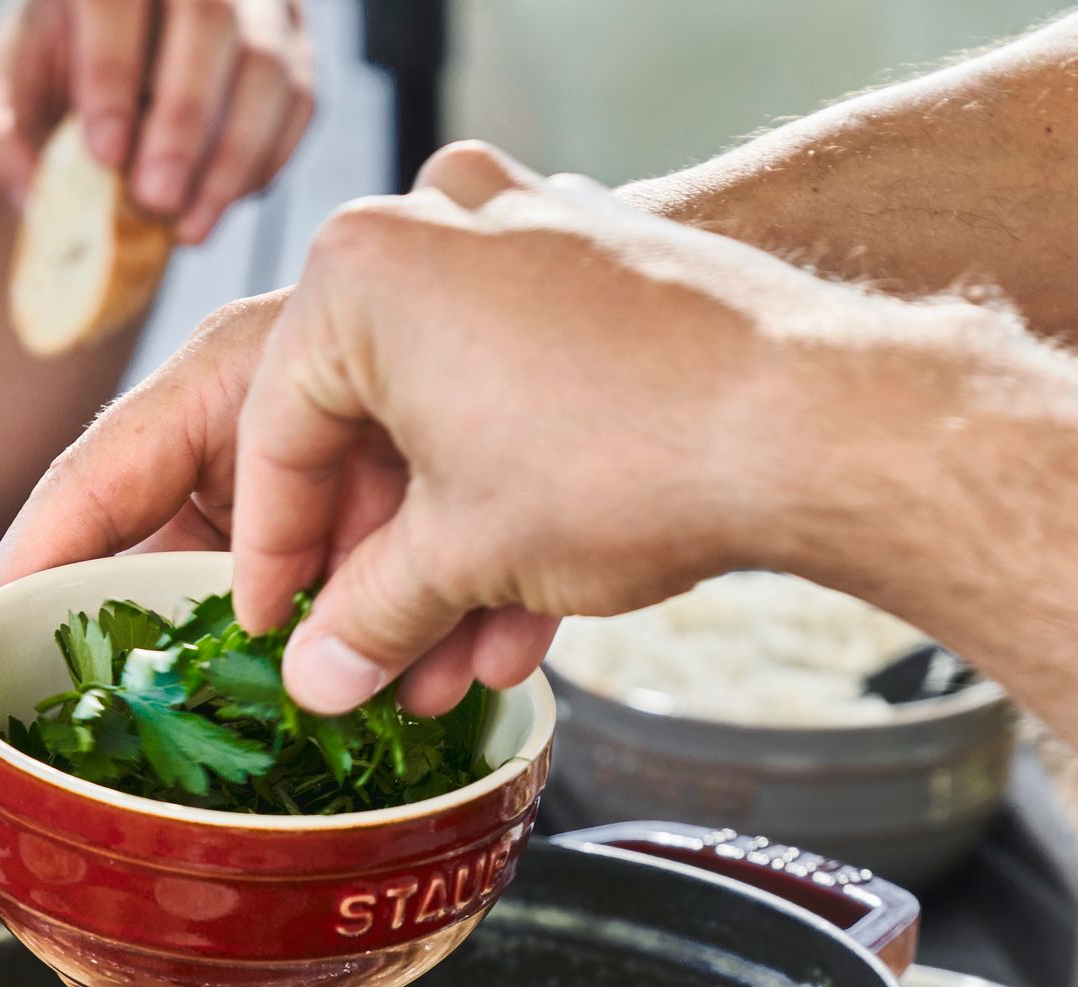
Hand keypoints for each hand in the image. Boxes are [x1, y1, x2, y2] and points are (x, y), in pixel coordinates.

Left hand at [0, 0, 313, 247]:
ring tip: (186, 227)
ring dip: (231, 157)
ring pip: (268, 64)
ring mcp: (257, 0)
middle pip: (210, 16)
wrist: (114, 89)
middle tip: (155, 200)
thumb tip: (28, 196)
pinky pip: (299, 104)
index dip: (113, 70)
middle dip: (183, 119)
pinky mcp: (293, 47)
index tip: (104, 156)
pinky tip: (218, 205)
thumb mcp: (7, 100)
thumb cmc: (57, 83)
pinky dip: (263, 164)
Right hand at [231, 149, 865, 711]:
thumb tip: (317, 672)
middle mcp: (437, 223)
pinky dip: (513, 496)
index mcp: (362, 269)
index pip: (276, 433)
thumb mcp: (460, 562)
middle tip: (362, 657)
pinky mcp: (604, 273)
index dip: (272, 556)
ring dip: (446, 555)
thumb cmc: (623, 461)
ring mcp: (528, 236)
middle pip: (366, 425)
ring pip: (450, 421)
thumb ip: (365, 619)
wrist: (805, 421)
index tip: (271, 626)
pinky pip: (523, 393)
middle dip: (374, 567)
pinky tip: (523, 607)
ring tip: (451, 660)